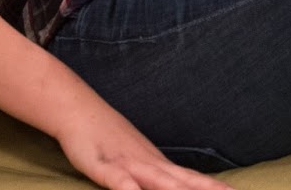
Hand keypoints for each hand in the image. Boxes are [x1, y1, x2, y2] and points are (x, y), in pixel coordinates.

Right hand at [55, 98, 233, 189]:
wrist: (78, 108)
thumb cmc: (105, 137)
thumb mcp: (132, 160)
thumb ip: (152, 176)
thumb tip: (172, 184)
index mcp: (157, 164)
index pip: (192, 179)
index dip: (213, 187)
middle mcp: (149, 163)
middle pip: (184, 182)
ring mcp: (128, 163)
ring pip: (159, 182)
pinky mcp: (104, 166)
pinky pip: (120, 181)